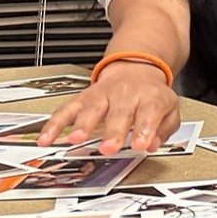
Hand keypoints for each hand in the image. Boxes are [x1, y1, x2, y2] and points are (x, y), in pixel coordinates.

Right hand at [37, 64, 180, 153]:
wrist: (136, 70)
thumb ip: (164, 129)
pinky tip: (47, 138)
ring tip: (76, 138)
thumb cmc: (152, 96)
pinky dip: (54, 124)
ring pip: (92, 108)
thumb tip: (153, 144)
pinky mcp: (83, 98)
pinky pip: (66, 110)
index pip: (150, 111)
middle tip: (108, 147)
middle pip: (120, 112)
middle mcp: (126, 93)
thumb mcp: (169, 110)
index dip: (145, 128)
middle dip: (113, 131)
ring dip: (83, 123)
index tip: (140, 144)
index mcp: (151, 97)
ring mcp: (103, 94)